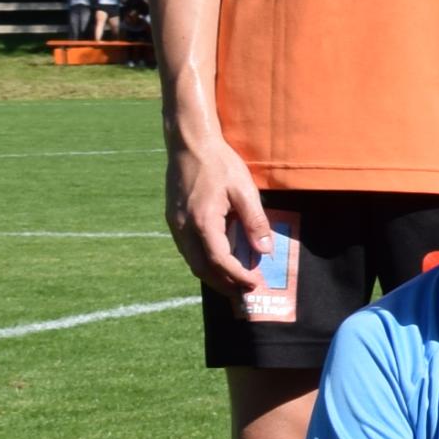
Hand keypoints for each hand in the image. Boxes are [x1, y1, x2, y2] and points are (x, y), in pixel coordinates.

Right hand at [162, 123, 273, 294]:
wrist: (190, 144)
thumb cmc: (220, 164)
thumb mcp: (244, 190)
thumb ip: (255, 222)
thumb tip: (264, 250)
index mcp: (202, 221)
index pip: (219, 260)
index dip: (236, 276)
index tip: (253, 284)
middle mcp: (184, 227)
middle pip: (201, 268)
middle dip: (223, 284)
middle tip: (244, 293)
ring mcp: (175, 224)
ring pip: (192, 260)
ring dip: (212, 275)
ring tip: (233, 283)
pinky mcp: (173, 219)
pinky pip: (187, 249)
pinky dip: (203, 261)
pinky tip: (217, 262)